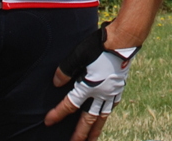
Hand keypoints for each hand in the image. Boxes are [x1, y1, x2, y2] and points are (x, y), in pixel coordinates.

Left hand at [44, 26, 138, 140]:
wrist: (122, 41)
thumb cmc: (98, 47)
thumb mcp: (76, 56)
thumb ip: (65, 71)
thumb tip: (56, 83)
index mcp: (88, 87)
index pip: (69, 105)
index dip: (58, 114)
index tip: (48, 122)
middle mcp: (100, 93)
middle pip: (88, 119)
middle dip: (80, 134)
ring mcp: (111, 92)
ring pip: (103, 116)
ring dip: (96, 130)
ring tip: (92, 140)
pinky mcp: (120, 87)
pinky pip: (113, 105)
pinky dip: (107, 113)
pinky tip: (105, 116)